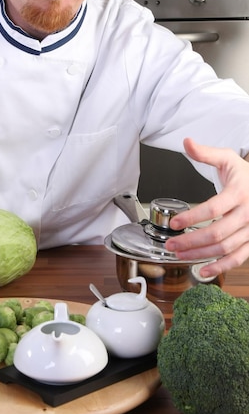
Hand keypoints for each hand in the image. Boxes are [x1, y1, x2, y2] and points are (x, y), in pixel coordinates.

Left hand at [165, 137, 248, 276]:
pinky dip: (221, 267)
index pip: (213, 208)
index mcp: (239, 192)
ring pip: (225, 248)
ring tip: (180, 255)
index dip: (192, 217)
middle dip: (191, 241)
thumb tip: (186, 142)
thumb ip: (205, 153)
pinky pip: (238, 258)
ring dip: (201, 255)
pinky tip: (203, 271)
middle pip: (217, 232)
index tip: (174, 223)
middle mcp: (248, 213)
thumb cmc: (245, 174)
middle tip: (171, 244)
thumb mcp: (227, 158)